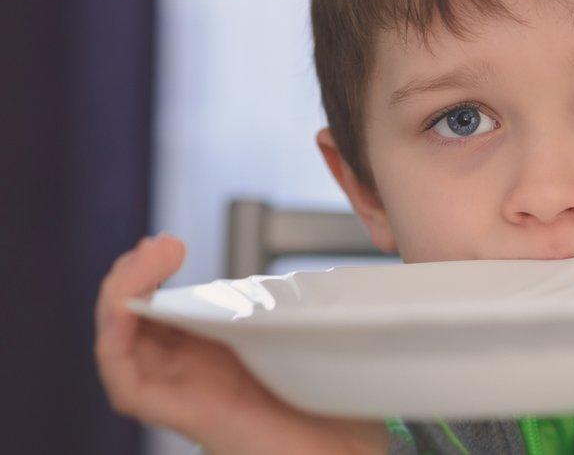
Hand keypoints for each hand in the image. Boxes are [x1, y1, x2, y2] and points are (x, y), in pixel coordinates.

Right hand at [94, 233, 388, 454]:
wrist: (352, 453)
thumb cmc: (340, 406)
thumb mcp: (318, 338)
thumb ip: (304, 309)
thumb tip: (317, 276)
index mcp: (220, 353)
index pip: (166, 311)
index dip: (154, 276)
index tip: (170, 245)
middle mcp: (195, 373)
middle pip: (136, 324)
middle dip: (134, 276)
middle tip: (161, 244)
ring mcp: (187, 394)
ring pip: (123, 347)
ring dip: (122, 297)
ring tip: (145, 261)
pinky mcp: (185, 417)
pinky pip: (128, 384)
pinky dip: (117, 343)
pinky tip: (128, 310)